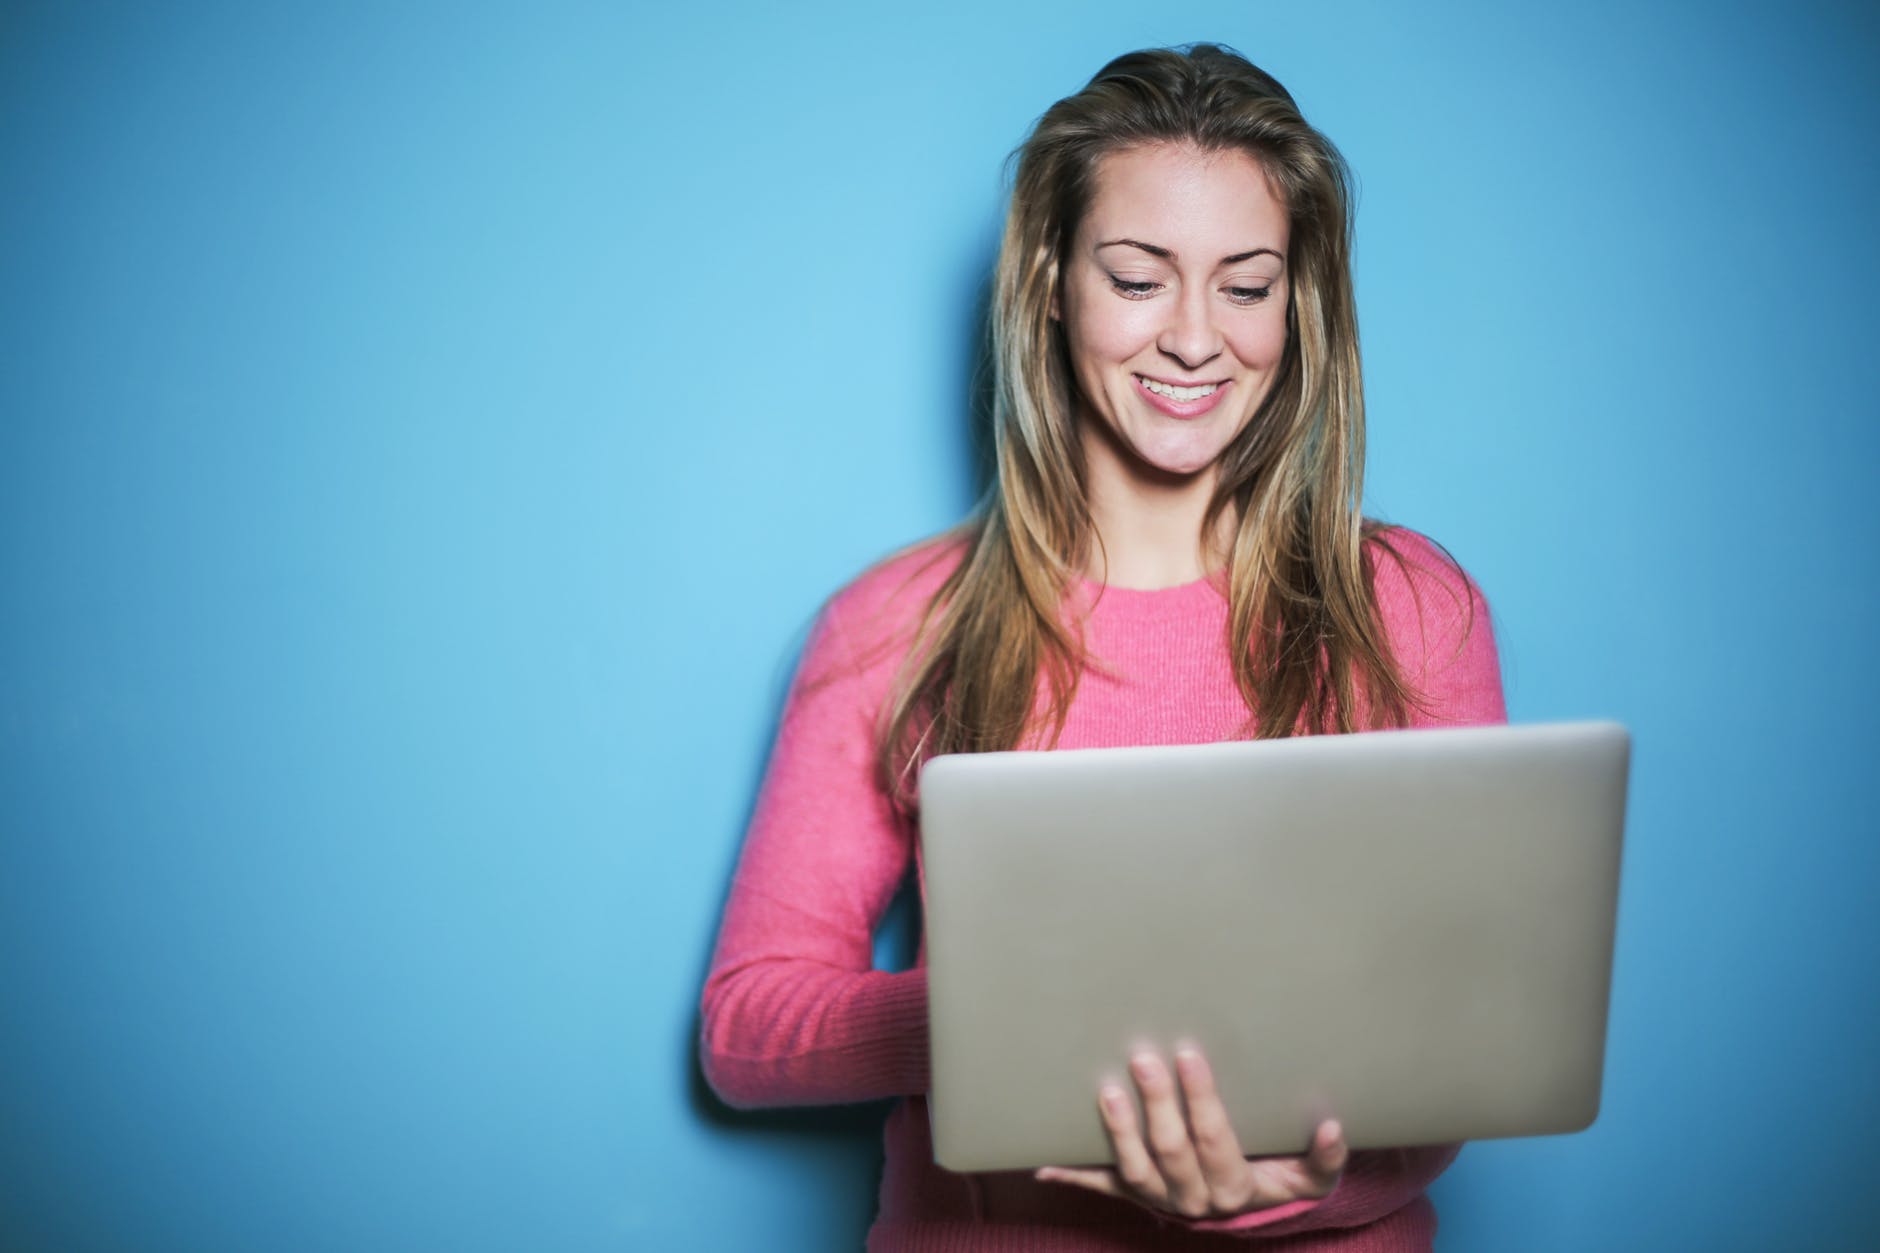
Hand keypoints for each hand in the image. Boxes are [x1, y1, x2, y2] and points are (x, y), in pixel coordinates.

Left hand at [1034, 1048, 1347, 1219]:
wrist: (1250, 1215)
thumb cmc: (1281, 1180)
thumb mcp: (1310, 1178)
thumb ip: (1323, 1158)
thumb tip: (1331, 1127)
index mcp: (1234, 1187)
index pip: (1215, 1139)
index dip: (1201, 1100)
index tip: (1189, 1055)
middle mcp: (1192, 1198)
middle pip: (1171, 1150)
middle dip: (1157, 1103)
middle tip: (1144, 1055)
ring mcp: (1159, 1198)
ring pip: (1134, 1169)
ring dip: (1118, 1131)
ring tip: (1106, 1090)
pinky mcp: (1134, 1195)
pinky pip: (1101, 1187)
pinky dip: (1072, 1174)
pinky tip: (1042, 1162)